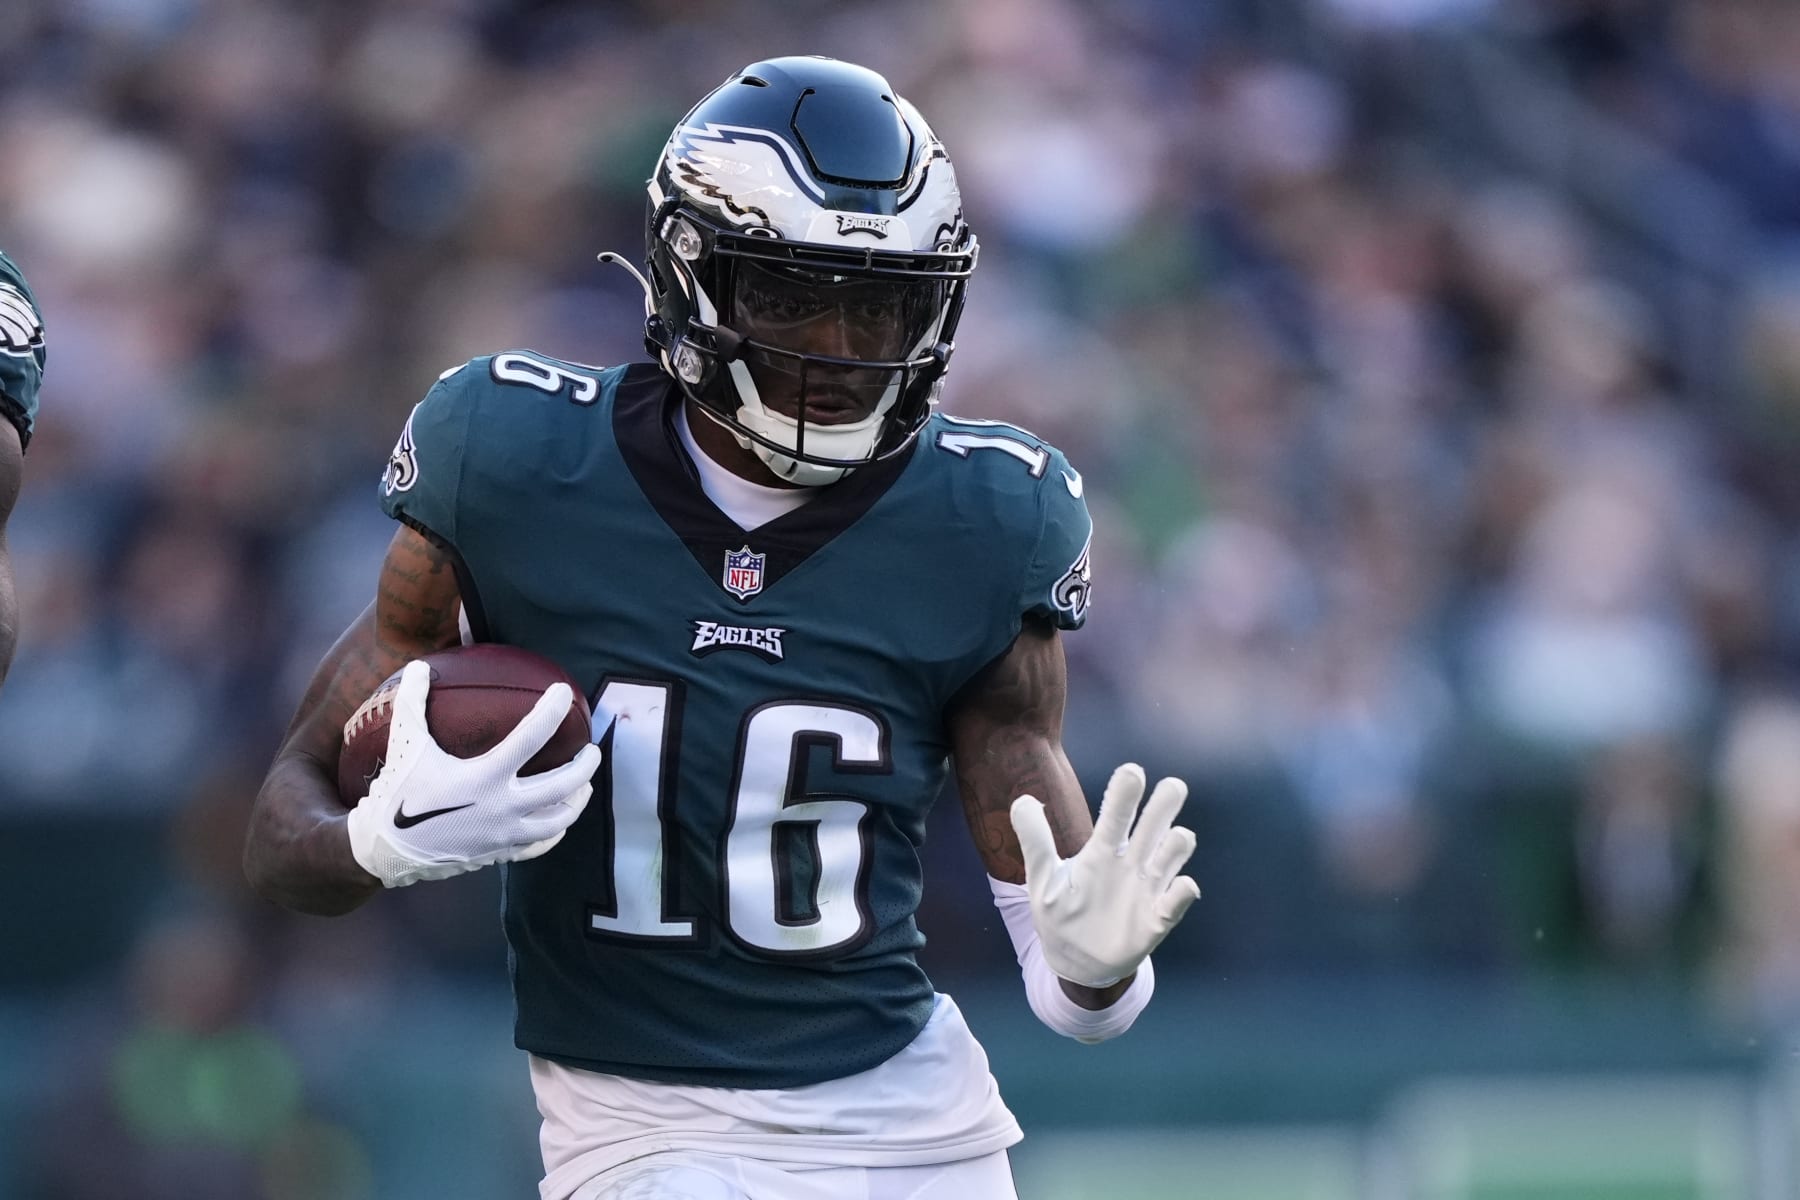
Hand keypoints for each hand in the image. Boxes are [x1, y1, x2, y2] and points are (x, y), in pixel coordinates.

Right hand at [345, 660, 601, 887]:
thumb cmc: (398, 794)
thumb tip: (420, 665)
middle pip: (563, 785)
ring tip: (584, 785)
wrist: (385, 849)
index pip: (531, 738)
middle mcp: (503, 807)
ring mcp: (504, 834)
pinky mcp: (500, 853)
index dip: (551, 711)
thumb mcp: (406, 745)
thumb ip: (414, 703)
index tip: (563, 692)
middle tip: (592, 750)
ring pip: (559, 820)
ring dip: (577, 800)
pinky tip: (559, 822)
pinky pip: (539, 846)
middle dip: (585, 766)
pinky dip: (555, 832)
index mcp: (485, 776)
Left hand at [1010, 763, 1199, 986]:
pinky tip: (1182, 886)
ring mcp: (1147, 889)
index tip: (1132, 772)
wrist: (1075, 963)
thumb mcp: (1042, 878)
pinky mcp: (1157, 919)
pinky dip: (1183, 891)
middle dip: (1164, 805)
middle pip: (1154, 825)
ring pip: (1172, 856)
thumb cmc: (1061, 913)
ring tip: (1176, 838)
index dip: (1125, 794)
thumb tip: (1023, 800)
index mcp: (1102, 850)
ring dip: (1177, 845)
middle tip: (1172, 786)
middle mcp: (1130, 863)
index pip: (1116, 815)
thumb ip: (1035, 841)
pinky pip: (1177, 901)